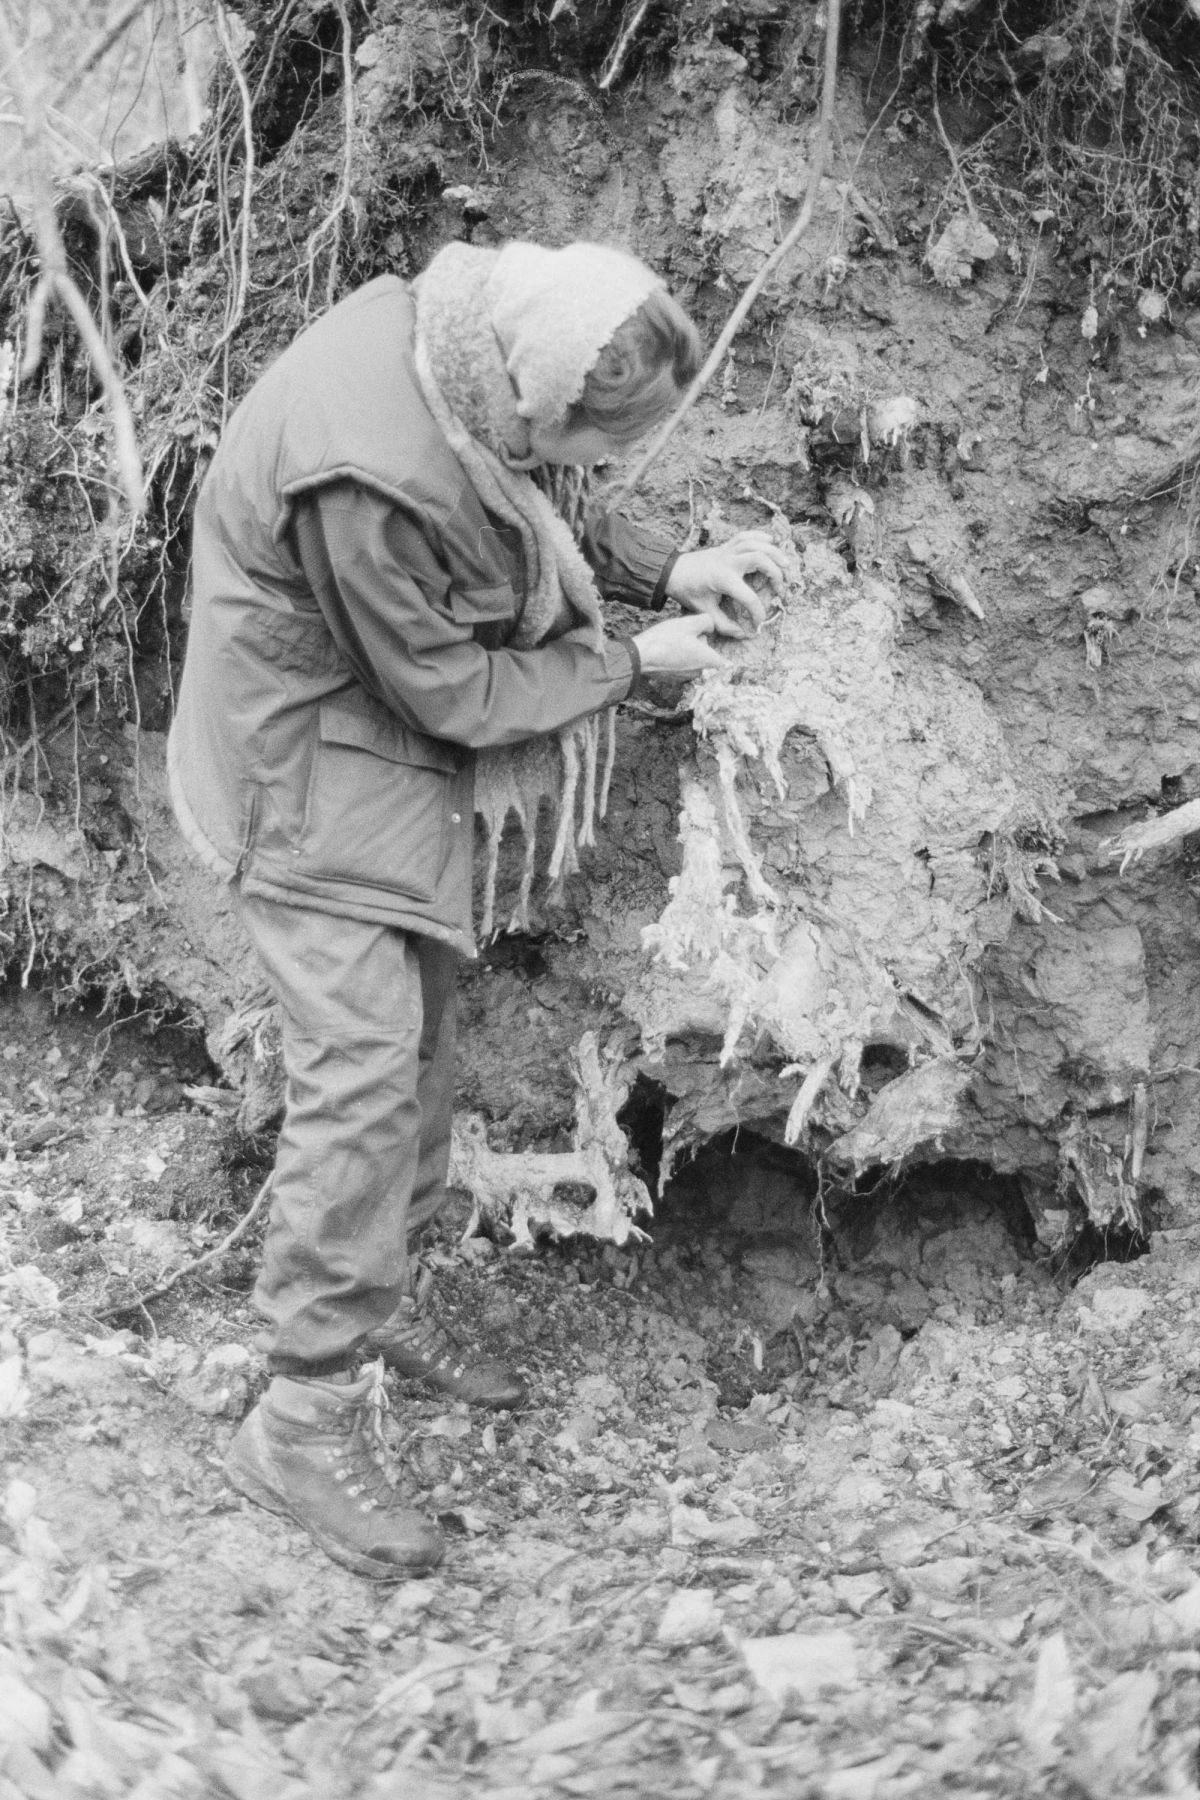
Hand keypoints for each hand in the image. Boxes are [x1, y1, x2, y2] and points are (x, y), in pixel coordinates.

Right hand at [632, 612, 724, 677]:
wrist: (640, 656)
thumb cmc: (666, 639)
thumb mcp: (689, 622)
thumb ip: (707, 622)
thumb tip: (710, 627)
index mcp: (708, 661)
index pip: (724, 659)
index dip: (717, 647)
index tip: (706, 638)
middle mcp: (700, 673)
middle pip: (706, 656)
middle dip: (699, 644)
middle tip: (684, 635)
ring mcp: (686, 678)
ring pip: (693, 660)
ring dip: (687, 651)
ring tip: (673, 642)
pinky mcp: (674, 679)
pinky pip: (681, 666)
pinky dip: (676, 658)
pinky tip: (666, 650)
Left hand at [666, 529, 788, 635]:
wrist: (672, 571)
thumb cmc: (688, 591)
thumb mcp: (704, 610)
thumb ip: (723, 625)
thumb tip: (742, 634)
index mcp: (723, 579)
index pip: (749, 597)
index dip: (758, 612)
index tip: (759, 622)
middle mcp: (728, 562)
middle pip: (760, 558)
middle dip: (775, 572)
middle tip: (780, 587)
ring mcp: (727, 551)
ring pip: (755, 543)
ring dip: (773, 552)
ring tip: (785, 564)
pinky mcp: (726, 545)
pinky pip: (745, 535)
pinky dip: (759, 536)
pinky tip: (771, 540)